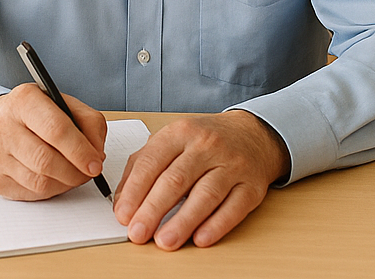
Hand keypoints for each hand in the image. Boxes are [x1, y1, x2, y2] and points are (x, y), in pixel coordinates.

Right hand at [0, 84, 107, 200]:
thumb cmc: (34, 114)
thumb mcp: (64, 104)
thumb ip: (89, 123)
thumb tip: (97, 154)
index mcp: (24, 100)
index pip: (56, 130)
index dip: (80, 151)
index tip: (95, 163)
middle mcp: (3, 126)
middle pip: (46, 161)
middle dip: (75, 172)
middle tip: (88, 172)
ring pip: (40, 182)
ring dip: (65, 183)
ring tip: (73, 173)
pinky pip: (32, 194)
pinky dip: (51, 190)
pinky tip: (55, 178)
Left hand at [113, 110, 287, 250]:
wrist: (252, 135)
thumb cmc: (205, 141)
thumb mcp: (171, 140)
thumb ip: (142, 166)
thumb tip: (122, 201)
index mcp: (181, 132)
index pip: (152, 161)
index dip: (135, 191)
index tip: (123, 215)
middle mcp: (207, 146)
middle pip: (176, 180)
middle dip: (153, 210)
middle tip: (138, 233)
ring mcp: (232, 165)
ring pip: (205, 195)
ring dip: (183, 221)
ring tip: (165, 241)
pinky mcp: (251, 186)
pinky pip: (234, 208)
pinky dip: (217, 225)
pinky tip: (200, 238)